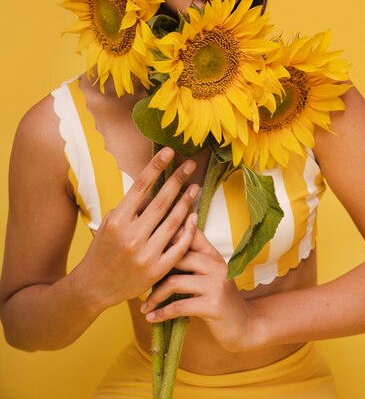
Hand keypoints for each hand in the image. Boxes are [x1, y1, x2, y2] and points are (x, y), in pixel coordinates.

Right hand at [73, 147, 198, 311]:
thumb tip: (151, 188)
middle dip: (177, 179)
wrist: (94, 287)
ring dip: (186, 201)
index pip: (140, 187)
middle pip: (161, 201)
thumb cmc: (102, 250)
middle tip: (189, 164)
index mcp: (117, 220)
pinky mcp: (156, 270)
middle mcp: (131, 236)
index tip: (169, 151)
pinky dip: (188, 230)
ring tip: (195, 186)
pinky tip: (194, 216)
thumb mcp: (108, 224)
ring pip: (173, 222)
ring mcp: (145, 254)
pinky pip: (179, 246)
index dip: (156, 167)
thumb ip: (129, 207)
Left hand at [140, 228, 253, 351]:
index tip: (148, 240)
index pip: (190, 235)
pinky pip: (179, 306)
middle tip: (140, 280)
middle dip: (154, 268)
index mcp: (213, 255)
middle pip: (177, 256)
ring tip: (145, 305)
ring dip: (154, 295)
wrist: (244, 325)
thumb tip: (165, 245)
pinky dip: (162, 313)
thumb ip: (193, 260)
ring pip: (174, 281)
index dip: (169, 233)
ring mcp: (215, 284)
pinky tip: (152, 317)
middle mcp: (216, 265)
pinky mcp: (212, 305)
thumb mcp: (210, 275)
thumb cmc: (219, 298)